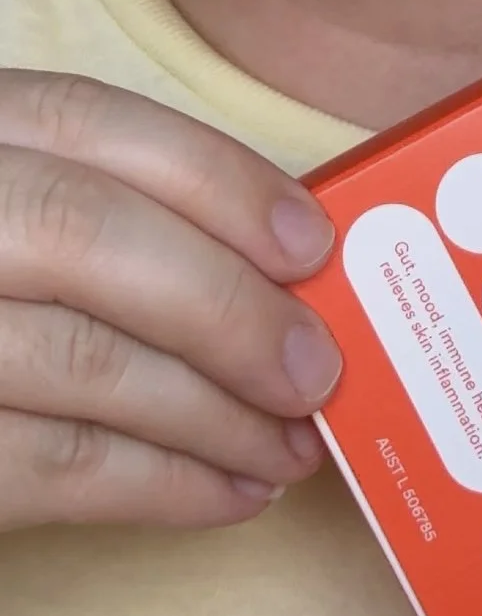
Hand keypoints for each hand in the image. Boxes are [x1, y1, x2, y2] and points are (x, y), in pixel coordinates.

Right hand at [0, 70, 341, 529]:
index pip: (86, 121)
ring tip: (291, 446)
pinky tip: (228, 493)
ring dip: (212, 415)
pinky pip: (48, 468)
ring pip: (79, 362)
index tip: (310, 240)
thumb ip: (107, 201)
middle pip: (87, 236)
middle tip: (317, 368)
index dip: (212, 176)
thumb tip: (283, 254)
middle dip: (225, 306)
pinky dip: (158, 487)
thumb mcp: (15, 197)